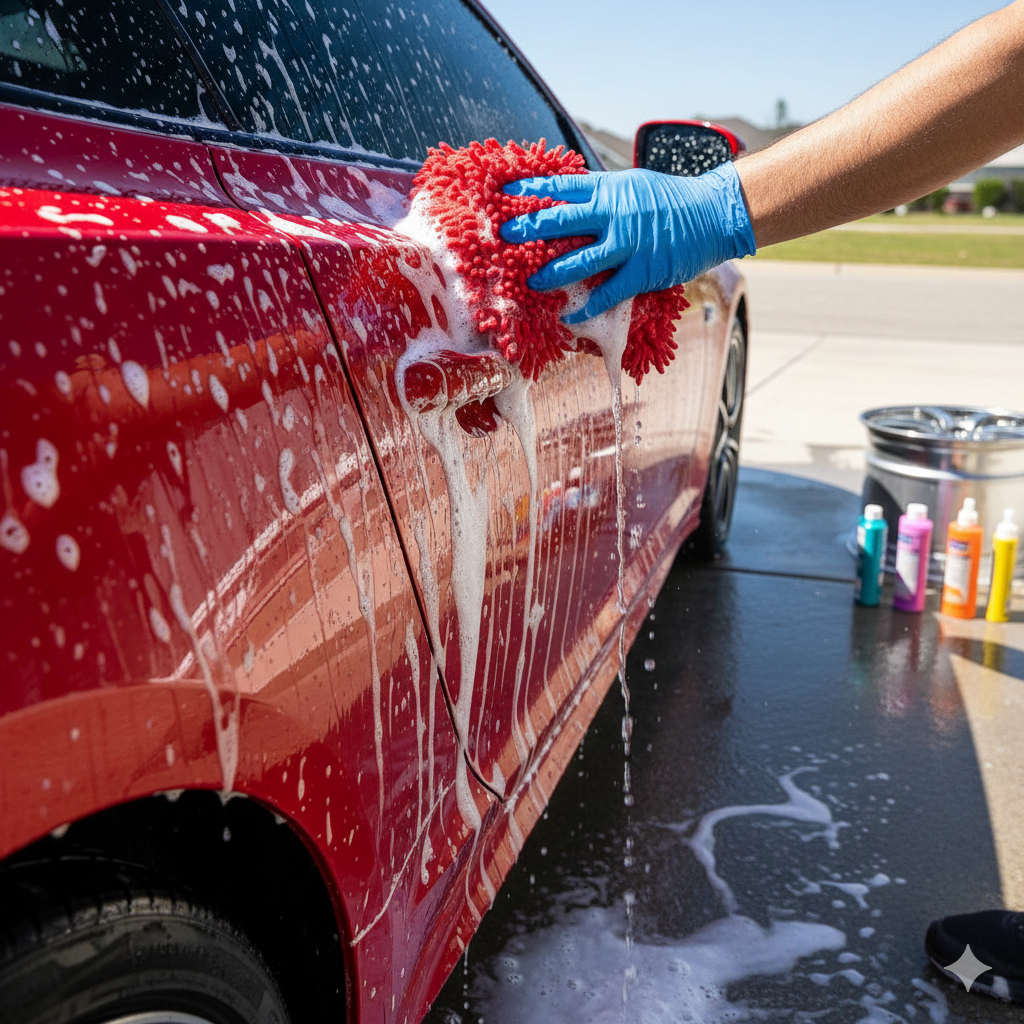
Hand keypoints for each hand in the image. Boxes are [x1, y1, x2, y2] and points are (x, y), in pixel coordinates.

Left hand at [500, 163, 755, 322]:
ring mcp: (628, 244)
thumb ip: (602, 193)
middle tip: (505, 236)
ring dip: (551, 273)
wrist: (713, 214)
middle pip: (561, 220)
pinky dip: (587, 308)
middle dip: (529, 228)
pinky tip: (569, 318)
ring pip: (579, 260)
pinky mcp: (642, 271)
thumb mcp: (633, 185)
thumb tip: (568, 196)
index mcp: (610, 189)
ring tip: (530, 283)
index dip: (530, 188)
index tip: (504, 192)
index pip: (562, 186)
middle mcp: (615, 214)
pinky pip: (608, 293)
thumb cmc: (671, 200)